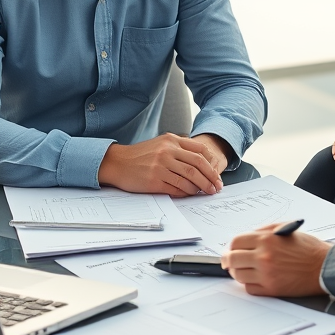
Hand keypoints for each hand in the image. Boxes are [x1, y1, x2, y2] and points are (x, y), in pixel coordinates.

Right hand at [97, 132, 223, 195]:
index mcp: (172, 140)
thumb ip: (179, 148)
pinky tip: (191, 194)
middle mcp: (167, 151)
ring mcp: (161, 165)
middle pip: (198, 164)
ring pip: (190, 177)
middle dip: (211, 177)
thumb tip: (202, 163)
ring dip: (201, 186)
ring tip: (207, 192)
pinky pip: (177, 188)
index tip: (216, 173)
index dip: (212, 163)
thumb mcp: (161, 144)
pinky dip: (187, 192)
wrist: (117, 162)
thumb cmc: (140, 155)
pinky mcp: (154, 180)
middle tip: (217, 186)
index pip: (200, 150)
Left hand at [221, 224, 330, 296]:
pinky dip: (250, 284)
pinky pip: (250, 288)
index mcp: (267, 239)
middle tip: (229, 261)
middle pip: (232, 259)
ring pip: (238, 275)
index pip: (236, 242)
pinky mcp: (271, 289)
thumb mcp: (285, 229)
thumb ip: (264, 231)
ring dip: (238, 272)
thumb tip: (247, 238)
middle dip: (229, 260)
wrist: (324, 266)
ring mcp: (266, 274)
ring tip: (243, 270)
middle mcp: (264, 257)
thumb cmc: (308, 248)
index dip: (231, 246)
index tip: (231, 250)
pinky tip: (256, 278)